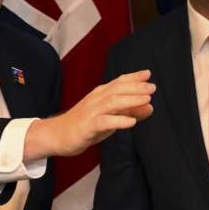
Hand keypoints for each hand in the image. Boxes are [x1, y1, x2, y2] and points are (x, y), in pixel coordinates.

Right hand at [24, 70, 154, 159]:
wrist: (56, 135)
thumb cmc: (84, 125)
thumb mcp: (110, 118)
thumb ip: (130, 112)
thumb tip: (150, 107)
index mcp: (101, 95)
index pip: (119, 82)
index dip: (133, 77)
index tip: (148, 74)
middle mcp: (96, 99)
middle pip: (117, 89)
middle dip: (136, 87)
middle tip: (152, 87)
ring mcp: (91, 112)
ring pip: (113, 102)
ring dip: (131, 100)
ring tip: (146, 100)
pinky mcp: (88, 126)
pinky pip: (104, 122)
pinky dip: (118, 120)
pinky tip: (131, 122)